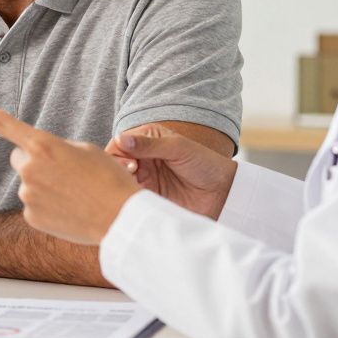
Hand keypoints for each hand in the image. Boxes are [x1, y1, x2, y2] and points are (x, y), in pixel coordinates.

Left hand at [0, 97, 140, 244]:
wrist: (122, 218)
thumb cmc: (109, 179)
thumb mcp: (85, 150)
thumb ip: (56, 148)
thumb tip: (42, 159)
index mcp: (43, 145)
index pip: (4, 123)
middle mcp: (29, 169)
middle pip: (21, 158)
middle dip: (36, 161)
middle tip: (65, 172)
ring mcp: (27, 195)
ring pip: (29, 183)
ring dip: (45, 185)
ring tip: (74, 193)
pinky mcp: (30, 217)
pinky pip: (34, 204)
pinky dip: (48, 206)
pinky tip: (69, 209)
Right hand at [109, 125, 237, 220]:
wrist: (223, 193)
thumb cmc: (205, 164)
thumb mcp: (178, 148)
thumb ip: (149, 144)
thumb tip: (121, 138)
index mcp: (147, 139)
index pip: (119, 143)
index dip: (118, 153)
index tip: (131, 164)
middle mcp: (142, 157)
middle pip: (114, 162)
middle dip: (117, 168)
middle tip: (131, 174)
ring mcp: (144, 177)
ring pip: (119, 180)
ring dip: (122, 183)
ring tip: (135, 188)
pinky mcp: (147, 196)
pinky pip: (129, 196)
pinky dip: (128, 197)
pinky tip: (137, 199)